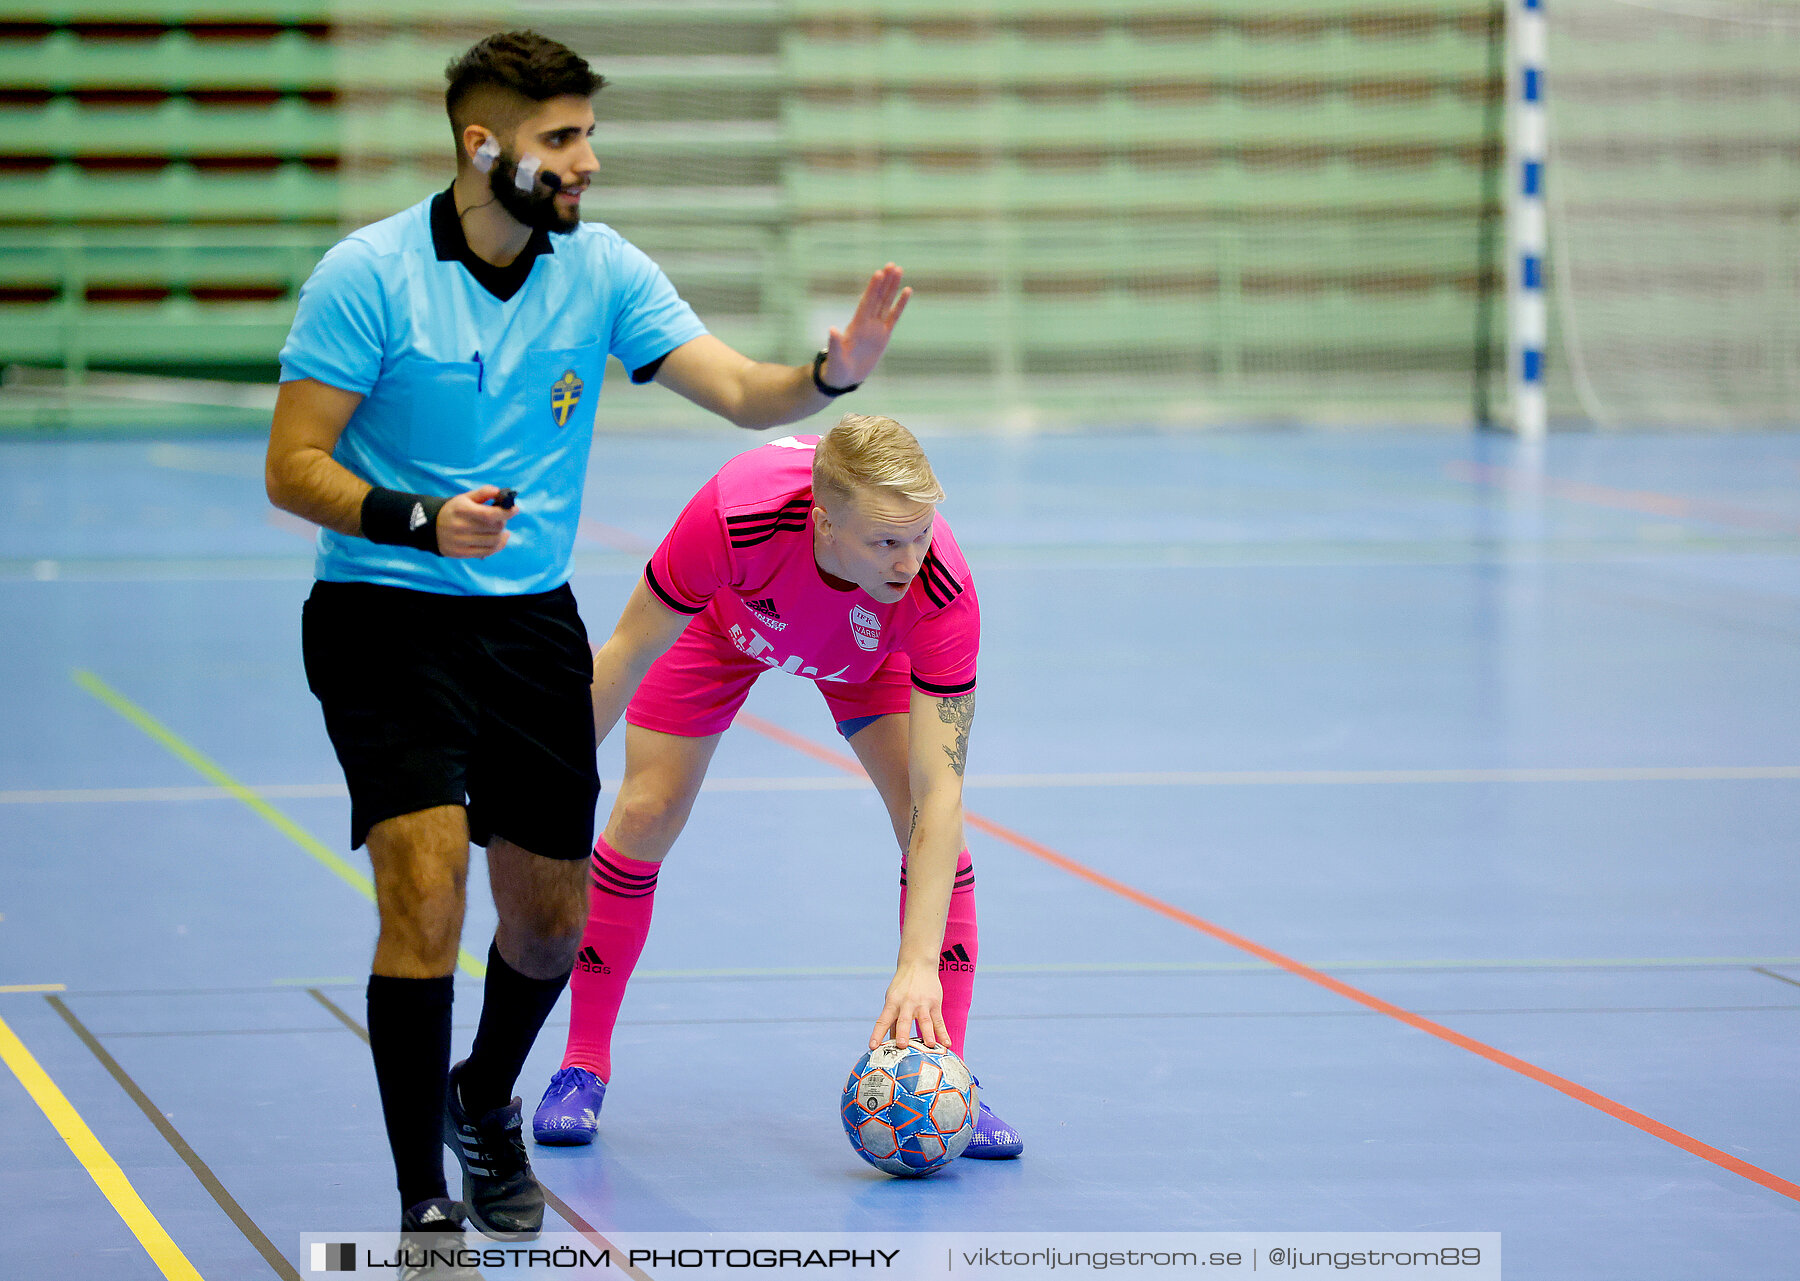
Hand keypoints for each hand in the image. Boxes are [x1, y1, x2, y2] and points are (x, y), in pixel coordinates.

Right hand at [437, 484, 515, 557]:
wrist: (430, 527)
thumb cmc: (454, 510)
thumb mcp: (464, 498)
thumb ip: (482, 493)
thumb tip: (499, 491)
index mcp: (462, 510)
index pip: (489, 514)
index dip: (506, 512)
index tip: (515, 509)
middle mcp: (461, 527)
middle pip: (494, 528)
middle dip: (502, 521)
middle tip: (500, 517)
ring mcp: (461, 542)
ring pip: (493, 541)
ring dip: (501, 534)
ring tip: (500, 528)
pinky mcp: (462, 553)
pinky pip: (487, 552)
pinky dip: (498, 545)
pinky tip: (500, 538)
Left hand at [823, 263, 911, 388]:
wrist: (844, 377)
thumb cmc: (836, 368)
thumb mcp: (835, 357)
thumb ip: (835, 343)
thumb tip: (832, 329)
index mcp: (855, 326)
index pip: (866, 303)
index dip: (872, 288)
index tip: (879, 273)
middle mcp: (866, 323)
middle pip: (878, 298)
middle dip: (884, 282)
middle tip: (892, 264)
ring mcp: (876, 328)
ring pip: (886, 303)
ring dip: (892, 287)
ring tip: (899, 270)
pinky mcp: (884, 335)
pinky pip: (894, 317)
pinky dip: (900, 304)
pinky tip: (907, 291)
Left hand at [869, 959, 947, 1051]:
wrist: (918, 964)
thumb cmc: (902, 986)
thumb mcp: (892, 999)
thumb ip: (891, 1021)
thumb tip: (888, 1043)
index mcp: (892, 1003)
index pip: (883, 1020)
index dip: (877, 1034)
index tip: (872, 1047)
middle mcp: (906, 1003)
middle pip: (904, 1020)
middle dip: (903, 1033)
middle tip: (902, 1046)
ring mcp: (922, 1004)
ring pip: (925, 1021)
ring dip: (927, 1033)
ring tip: (929, 1046)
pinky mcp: (935, 1004)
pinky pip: (939, 1021)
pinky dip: (943, 1033)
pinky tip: (947, 1044)